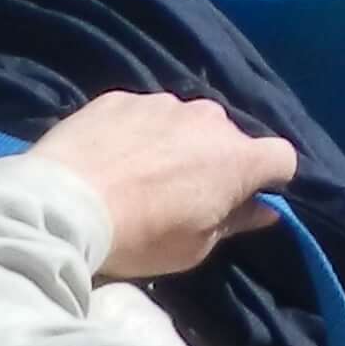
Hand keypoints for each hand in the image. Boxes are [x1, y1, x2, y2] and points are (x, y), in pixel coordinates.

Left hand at [28, 93, 296, 280]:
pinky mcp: (119, 97)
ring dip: (174, 143)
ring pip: (184, 122)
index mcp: (237, 158)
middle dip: (214, 160)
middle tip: (181, 193)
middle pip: (228, 138)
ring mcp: (163, 102)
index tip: (245, 199)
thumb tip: (264, 209)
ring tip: (137, 174)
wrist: (62, 206)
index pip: (282, 157)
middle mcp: (209, 118)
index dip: (270, 179)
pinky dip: (134, 132)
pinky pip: (141, 114)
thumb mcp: (193, 248)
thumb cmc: (138, 237)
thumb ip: (234, 222)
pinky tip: (107, 158)